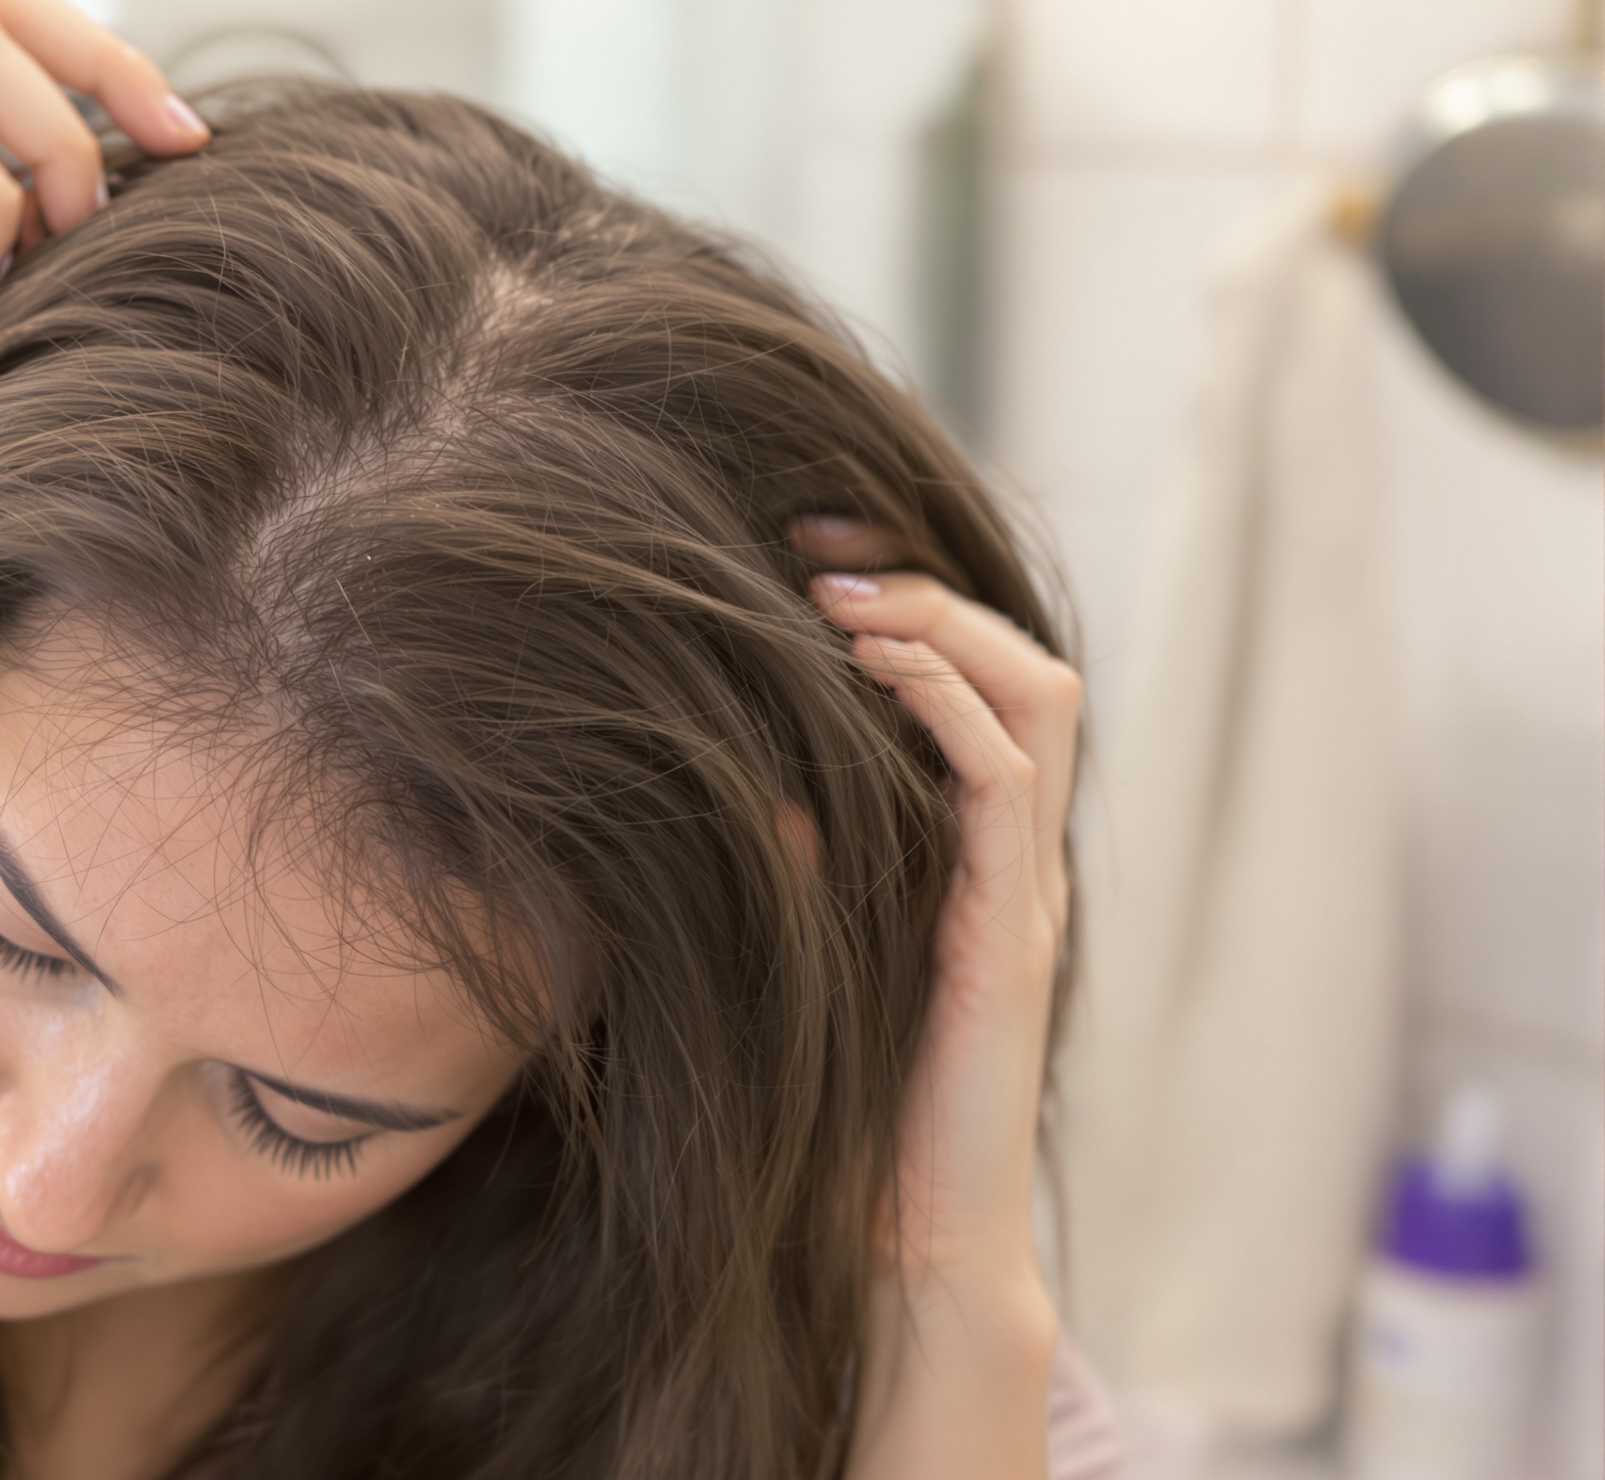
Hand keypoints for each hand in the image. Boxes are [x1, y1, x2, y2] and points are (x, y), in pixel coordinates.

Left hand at [792, 516, 1078, 1292]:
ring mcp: (1022, 894)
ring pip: (1038, 701)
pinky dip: (945, 704)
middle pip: (1023, 665)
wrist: (897, 1247)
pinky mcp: (1011, 939)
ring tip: (839, 589)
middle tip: (818, 538)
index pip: (977, 686)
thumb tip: (747, 774)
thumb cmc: (838, 1111)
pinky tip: (868, 668)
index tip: (798, 552)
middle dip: (928, 580)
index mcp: (966, 857)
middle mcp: (1011, 861)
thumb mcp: (797, 954)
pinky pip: (1004, 785)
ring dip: (942, 621)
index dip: (907, 602)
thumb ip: (793, 869)